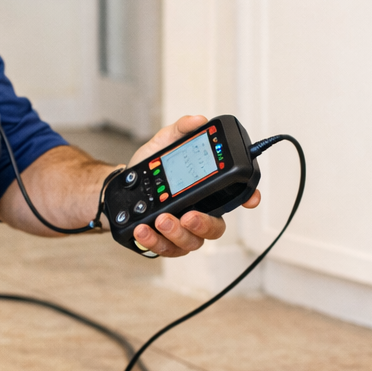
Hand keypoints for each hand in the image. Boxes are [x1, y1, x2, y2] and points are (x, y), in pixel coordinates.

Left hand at [127, 115, 260, 257]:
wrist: (120, 187)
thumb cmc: (147, 169)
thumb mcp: (162, 144)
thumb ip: (180, 130)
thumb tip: (198, 120)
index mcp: (205, 192)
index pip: (234, 196)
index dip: (248, 198)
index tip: (251, 199)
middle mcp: (199, 214)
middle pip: (215, 228)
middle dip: (204, 224)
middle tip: (188, 216)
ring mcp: (182, 232)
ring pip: (191, 243)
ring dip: (176, 233)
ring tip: (160, 219)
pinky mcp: (164, 243)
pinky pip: (166, 250)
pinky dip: (154, 241)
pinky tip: (144, 229)